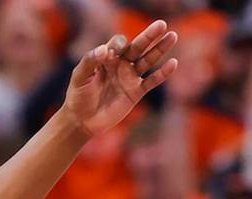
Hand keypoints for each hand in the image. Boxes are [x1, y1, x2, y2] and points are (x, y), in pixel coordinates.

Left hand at [62, 22, 179, 137]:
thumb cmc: (78, 96)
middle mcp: (121, 64)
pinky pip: (152, 81)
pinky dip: (162, 73)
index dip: (119, 45)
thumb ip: (90, 61)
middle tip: (162, 24)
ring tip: (172, 35)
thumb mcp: (79, 76)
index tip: (112, 53)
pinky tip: (173, 63)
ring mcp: (130, 77)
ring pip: (148, 60)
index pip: (119, 43)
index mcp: (107, 57)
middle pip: (138, 46)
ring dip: (160, 49)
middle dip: (149, 36)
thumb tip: (105, 50)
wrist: (82, 121)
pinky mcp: (136, 92)